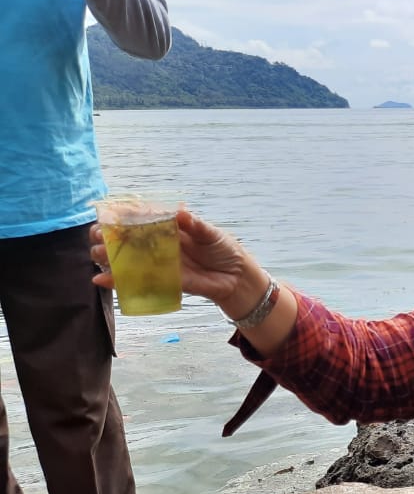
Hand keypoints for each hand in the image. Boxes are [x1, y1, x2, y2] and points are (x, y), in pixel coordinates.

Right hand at [91, 209, 264, 313]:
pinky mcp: (160, 281)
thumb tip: (180, 212)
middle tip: (97, 236)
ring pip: (125, 259)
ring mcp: (157, 263)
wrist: (236, 277)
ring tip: (97, 255)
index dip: (122, 215)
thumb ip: (196, 225)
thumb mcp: (212, 233)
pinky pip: (135, 280)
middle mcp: (159, 244)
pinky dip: (117, 281)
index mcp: (169, 227)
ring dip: (107, 257)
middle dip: (107, 236)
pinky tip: (101, 279)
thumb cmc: (224, 249)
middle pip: (125, 238)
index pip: (140, 218)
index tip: (107, 214)